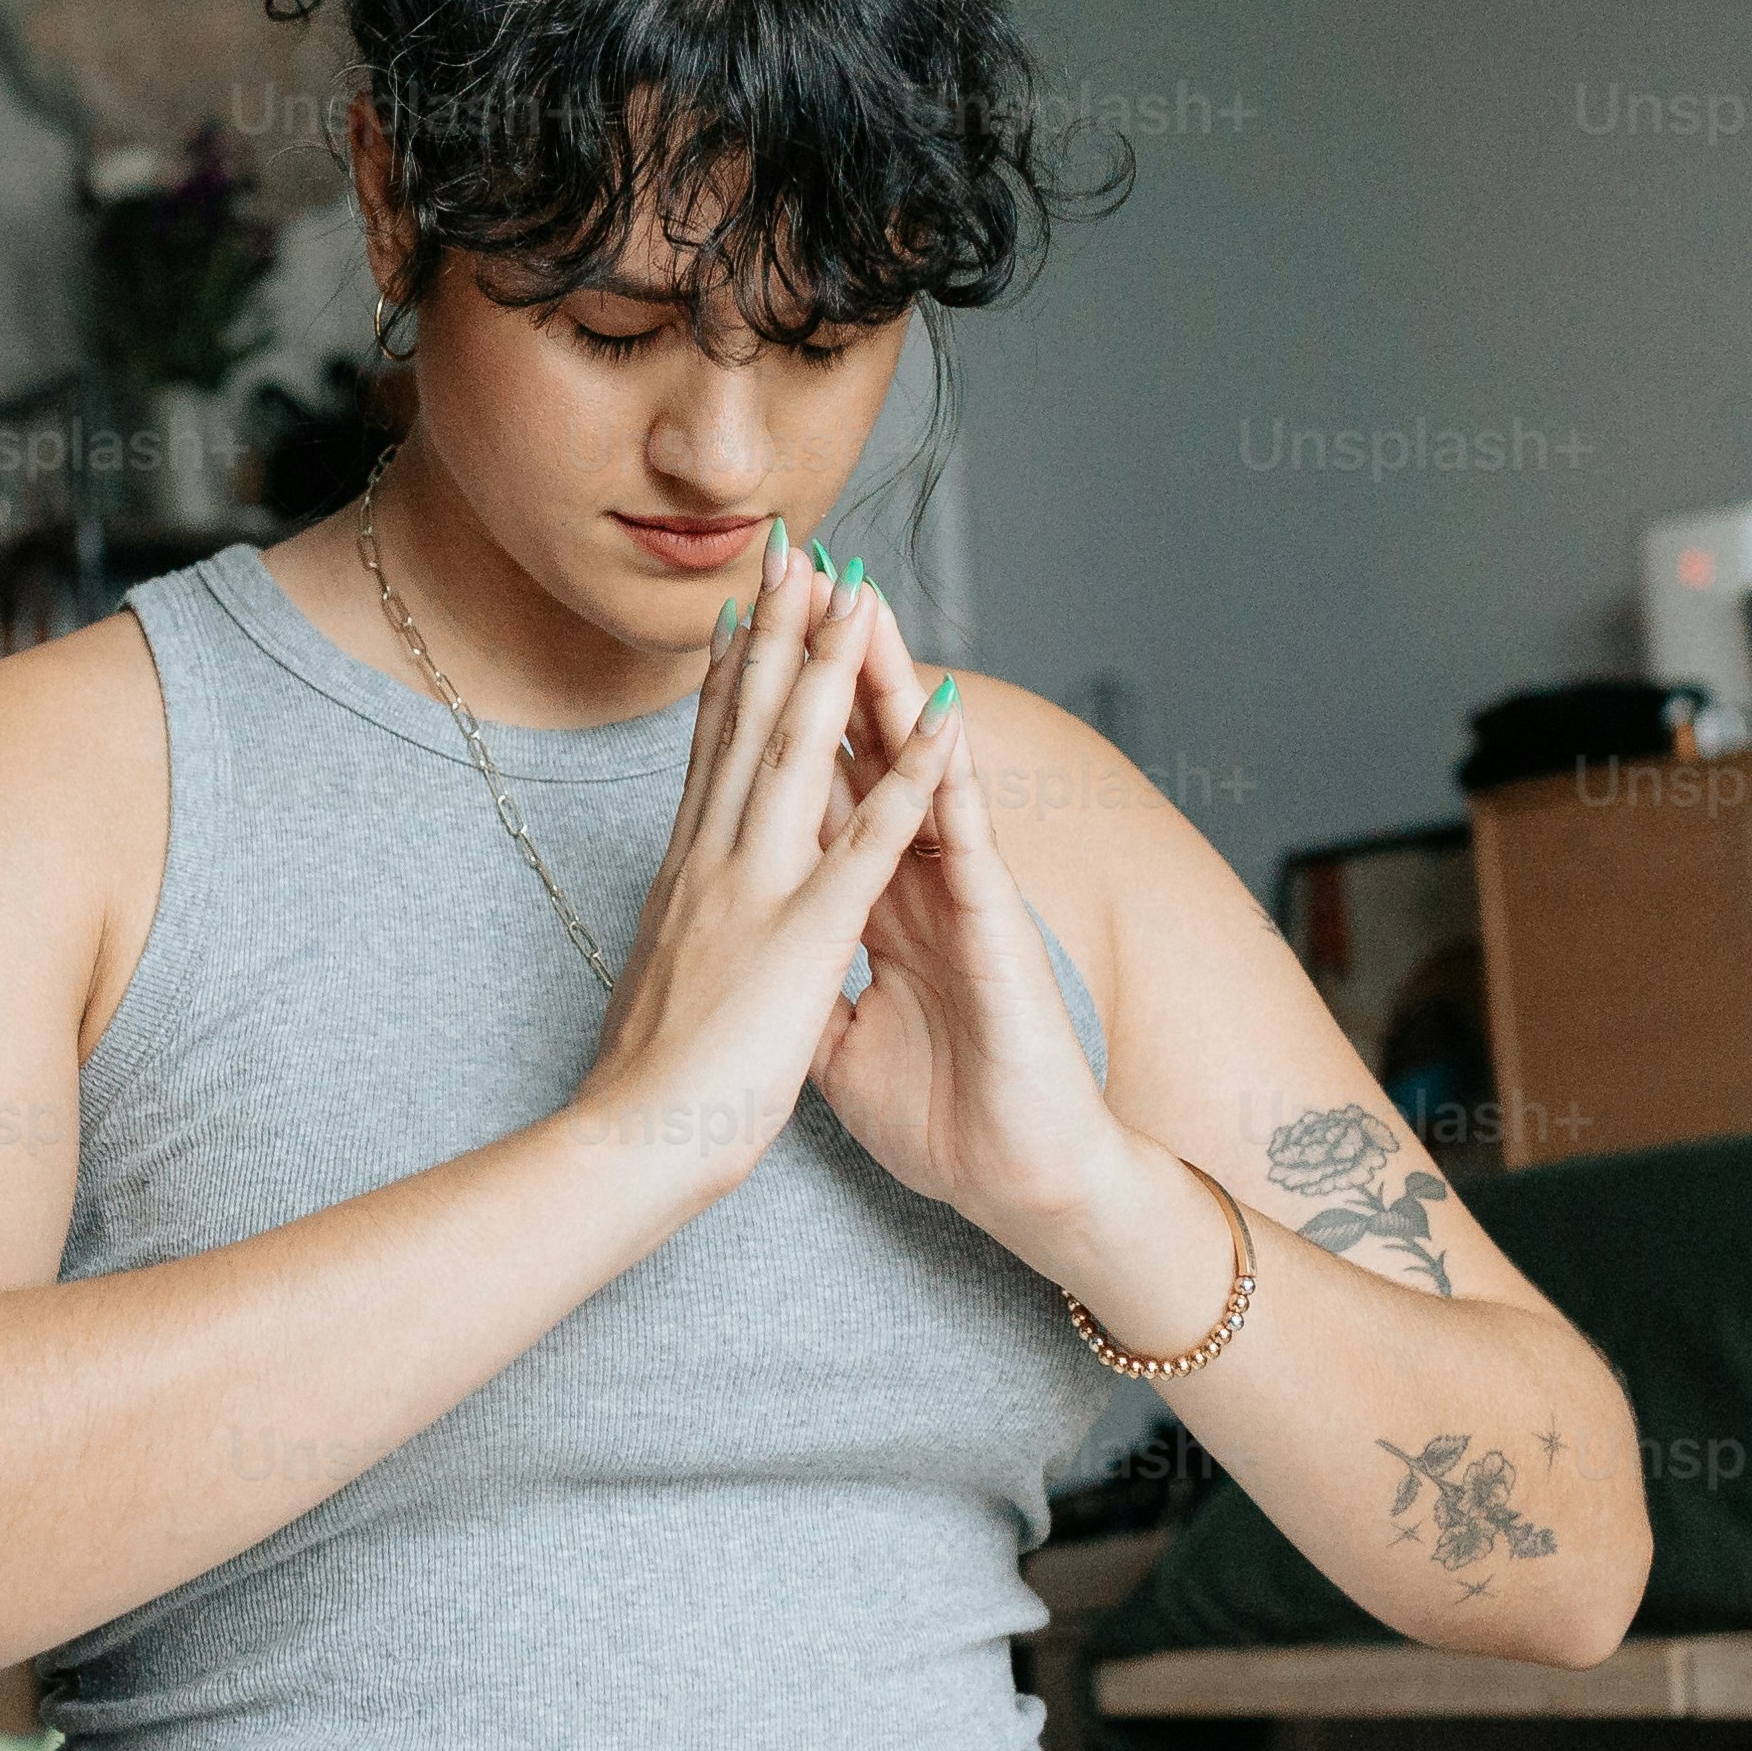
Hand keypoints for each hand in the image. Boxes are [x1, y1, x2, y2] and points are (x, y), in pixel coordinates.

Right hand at [569, 536, 962, 1200]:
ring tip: (861, 591)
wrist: (624, 1143)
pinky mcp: (805, 935)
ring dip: (835, 664)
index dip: (727, 671)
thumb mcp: (659, 983)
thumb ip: (681, 935)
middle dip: (775, 627)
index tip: (742, 606)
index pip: (710, 751)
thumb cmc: (640, 1087)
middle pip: (746, 721)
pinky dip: (911, 776)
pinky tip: (941, 723)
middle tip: (794, 547)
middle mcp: (711, 860)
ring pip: (800, 751)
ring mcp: (756, 889)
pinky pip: (870, 841)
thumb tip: (677, 914)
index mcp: (684, 874)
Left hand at [811, 585, 1161, 1269]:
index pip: (814, 787)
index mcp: (863, 906)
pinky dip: (952, 777)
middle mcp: (909, 884)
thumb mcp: (839, 1043)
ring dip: (892, 686)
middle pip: (859, 751)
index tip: (738, 640)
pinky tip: (944, 717)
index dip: (777, 715)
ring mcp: (955, 897)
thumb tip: (760, 967)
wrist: (1014, 1178)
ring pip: (919, 771)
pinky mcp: (993, 930)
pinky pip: (969, 840)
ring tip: (867, 603)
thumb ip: (810, 986)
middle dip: (826, 662)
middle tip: (797, 572)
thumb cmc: (942, 1113)